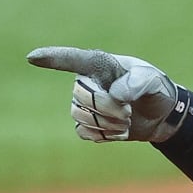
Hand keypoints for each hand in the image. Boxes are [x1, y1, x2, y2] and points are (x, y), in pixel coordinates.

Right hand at [27, 46, 188, 142]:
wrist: (161, 115)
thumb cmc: (155, 89)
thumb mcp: (153, 80)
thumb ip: (137, 83)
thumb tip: (114, 94)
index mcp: (100, 65)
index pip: (73, 59)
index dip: (53, 58)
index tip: (32, 57)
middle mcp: (87, 82)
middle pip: (81, 96)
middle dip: (108, 108)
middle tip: (129, 111)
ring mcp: (84, 104)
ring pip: (81, 116)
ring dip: (108, 123)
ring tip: (127, 119)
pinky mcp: (87, 124)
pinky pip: (83, 132)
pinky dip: (104, 135)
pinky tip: (118, 130)